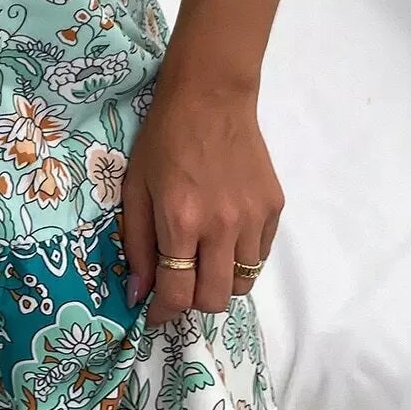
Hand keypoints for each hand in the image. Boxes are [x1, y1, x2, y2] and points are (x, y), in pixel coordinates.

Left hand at [119, 72, 282, 326]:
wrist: (210, 96)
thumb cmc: (163, 138)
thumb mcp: (135, 187)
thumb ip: (137, 244)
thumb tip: (138, 294)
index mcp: (181, 220)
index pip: (177, 293)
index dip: (162, 313)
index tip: (154, 313)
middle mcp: (222, 225)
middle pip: (214, 299)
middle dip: (192, 302)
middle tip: (179, 285)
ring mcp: (254, 218)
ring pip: (241, 282)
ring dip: (219, 281)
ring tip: (203, 259)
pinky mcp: (274, 208)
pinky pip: (260, 255)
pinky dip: (241, 259)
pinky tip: (224, 237)